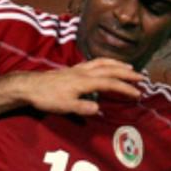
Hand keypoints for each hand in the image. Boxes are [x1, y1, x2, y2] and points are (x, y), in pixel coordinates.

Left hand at [17, 58, 144, 115]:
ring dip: (118, 64)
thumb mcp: (64, 106)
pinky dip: (104, 62)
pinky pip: (94, 62)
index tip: (138, 93)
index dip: (125, 88)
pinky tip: (106, 65)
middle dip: (127, 73)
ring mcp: (78, 69)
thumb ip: (82, 108)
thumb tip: (99, 109)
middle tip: (141, 77)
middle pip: (110, 69)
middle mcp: (84, 72)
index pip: (110, 83)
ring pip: (102, 62)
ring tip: (129, 67)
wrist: (29, 86)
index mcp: (85, 81)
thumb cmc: (46, 98)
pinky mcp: (72, 69)